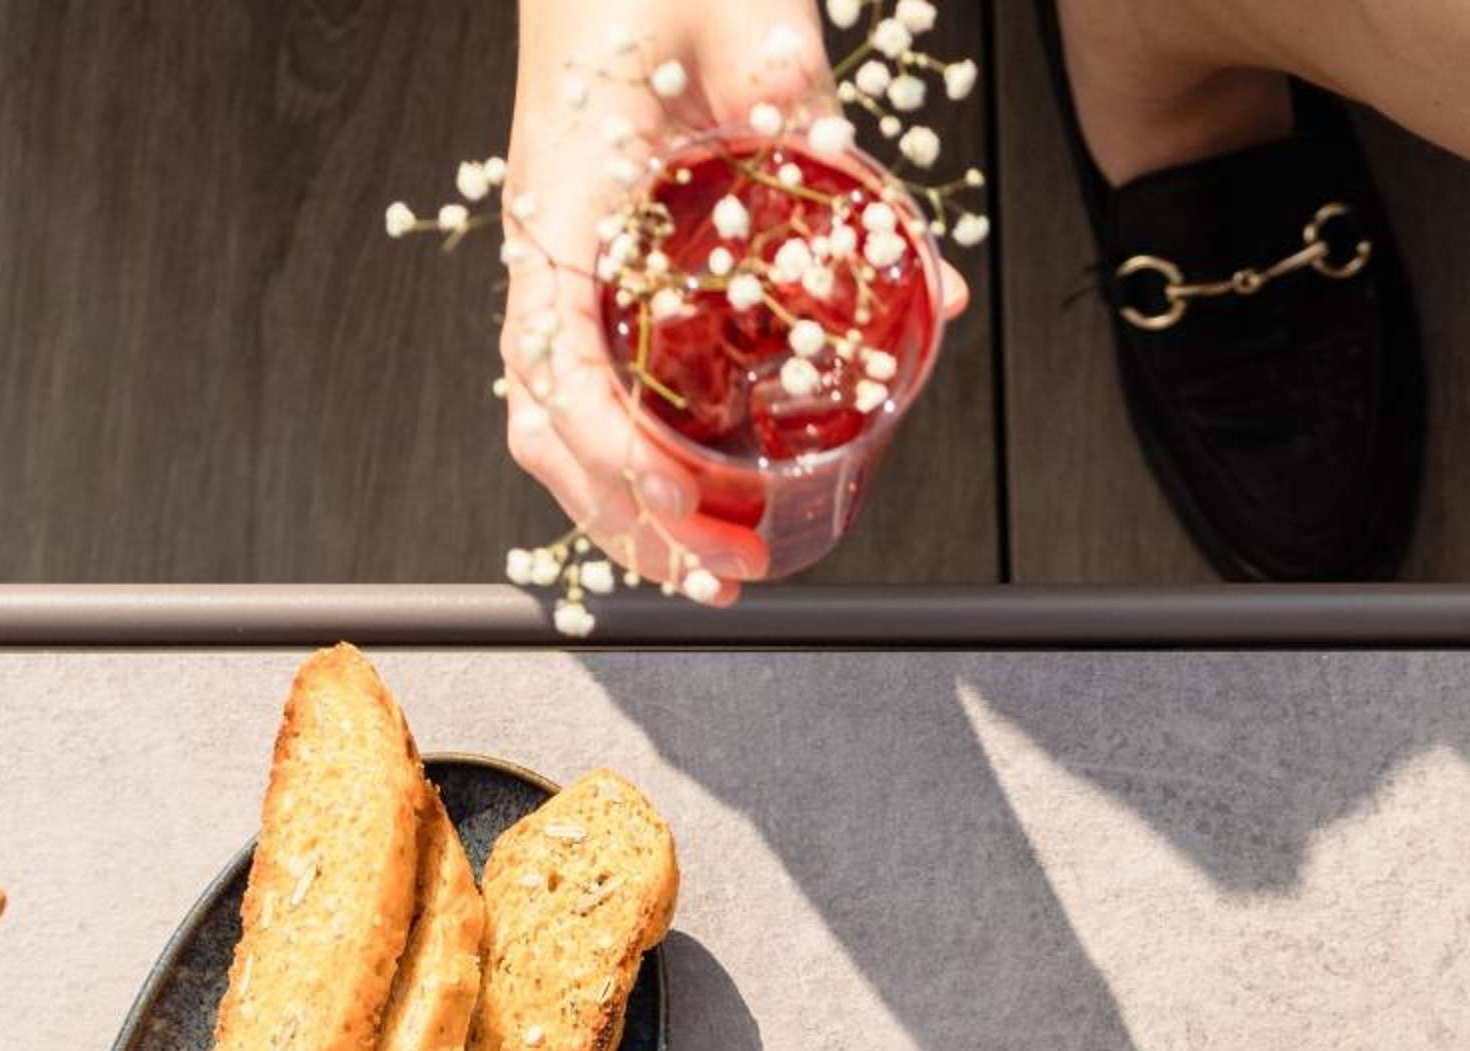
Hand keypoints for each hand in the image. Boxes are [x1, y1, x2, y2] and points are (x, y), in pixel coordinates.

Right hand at [498, 0, 966, 597]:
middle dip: (619, 515)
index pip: (556, 357)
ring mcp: (567, 264)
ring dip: (620, 502)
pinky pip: (593, 378)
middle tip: (712, 577)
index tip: (676, 502)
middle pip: (545, 418)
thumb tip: (924, 267)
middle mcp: (551, 247)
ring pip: (558, 414)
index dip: (611, 448)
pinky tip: (695, 490)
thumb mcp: (748, 23)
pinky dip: (632, 452)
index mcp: (565, 199)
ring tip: (704, 564)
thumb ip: (816, 115)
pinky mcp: (598, 268)